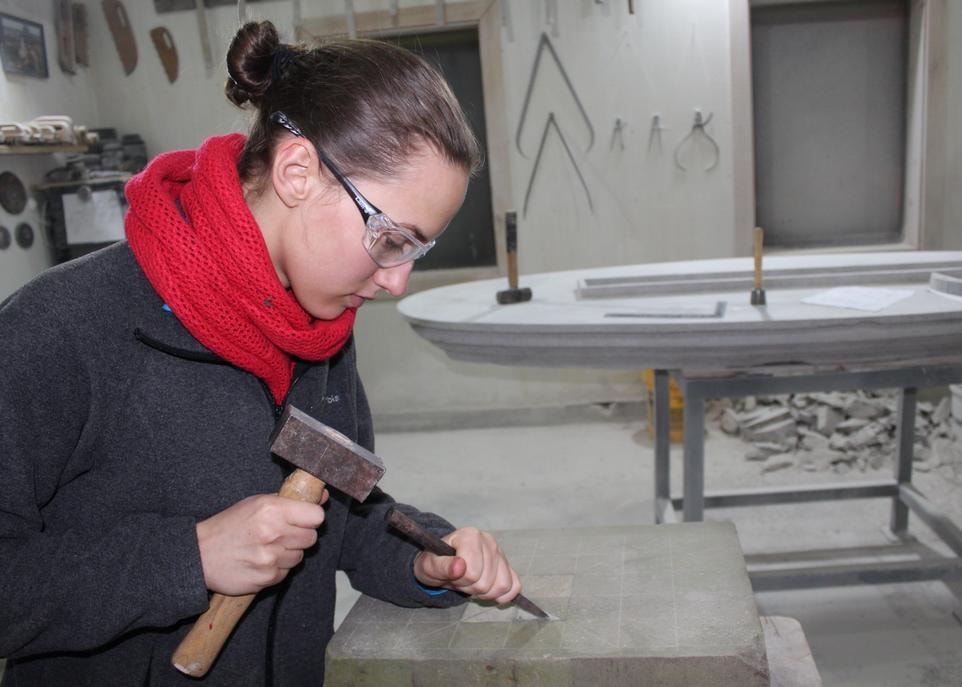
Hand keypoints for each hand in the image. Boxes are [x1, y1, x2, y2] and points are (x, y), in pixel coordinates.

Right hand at [196, 492, 327, 595]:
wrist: (200, 555)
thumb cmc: (230, 525)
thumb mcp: (257, 503)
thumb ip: (290, 500)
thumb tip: (322, 496)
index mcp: (272, 510)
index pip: (316, 516)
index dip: (311, 517)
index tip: (304, 519)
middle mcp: (273, 533)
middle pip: (311, 537)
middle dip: (300, 536)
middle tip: (282, 534)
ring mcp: (270, 558)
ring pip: (300, 556)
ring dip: (288, 553)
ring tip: (267, 548)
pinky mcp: (266, 578)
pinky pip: (286, 573)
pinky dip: (277, 568)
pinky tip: (260, 561)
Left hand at [412, 527, 521, 604]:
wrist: (443, 563)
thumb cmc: (436, 562)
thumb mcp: (430, 566)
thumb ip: (442, 566)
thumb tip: (459, 567)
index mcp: (470, 536)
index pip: (473, 572)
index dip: (460, 580)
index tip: (452, 574)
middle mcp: (489, 541)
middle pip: (487, 581)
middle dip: (471, 587)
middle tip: (460, 580)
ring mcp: (501, 553)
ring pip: (503, 585)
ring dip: (485, 593)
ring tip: (472, 584)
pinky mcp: (508, 565)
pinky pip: (514, 586)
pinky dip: (502, 594)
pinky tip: (488, 590)